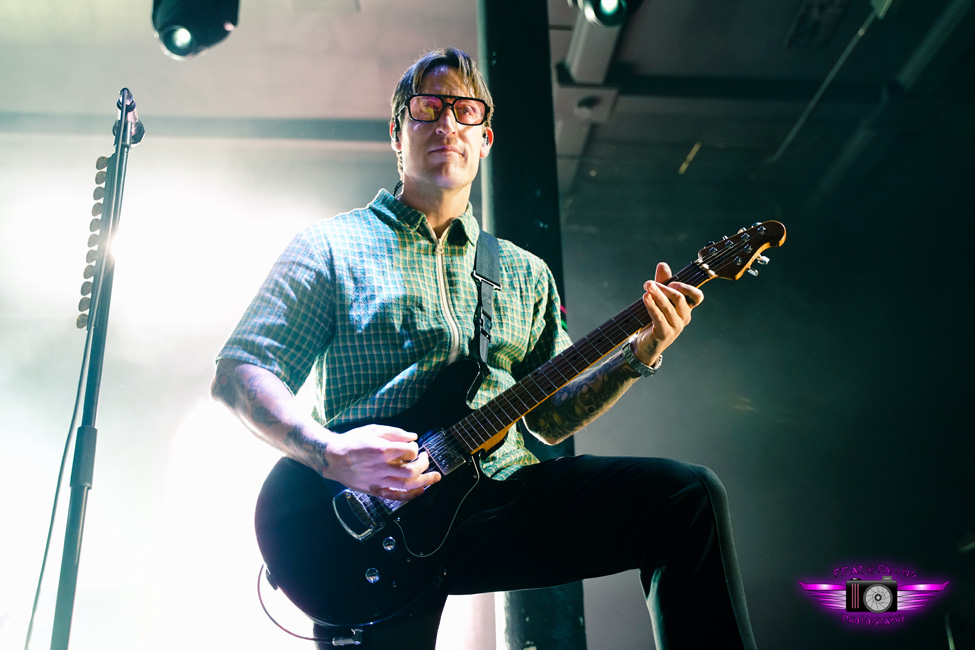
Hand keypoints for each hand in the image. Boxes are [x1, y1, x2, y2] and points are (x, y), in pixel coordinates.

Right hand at [320, 424, 441, 500]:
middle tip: (425, 458)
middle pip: (412, 470)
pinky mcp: (374, 490)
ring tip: (434, 477)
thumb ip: (395, 433)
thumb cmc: (352, 441)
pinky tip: (420, 491)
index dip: (416, 448)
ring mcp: (378, 481)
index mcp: (381, 450)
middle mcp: (381, 467)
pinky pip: (395, 497)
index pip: (410, 451)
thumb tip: (413, 437)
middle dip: (424, 464)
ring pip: (407, 485)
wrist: (332, 457)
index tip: (413, 447)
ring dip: (424, 481)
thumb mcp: (373, 429)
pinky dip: (410, 495)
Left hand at [632, 262, 703, 364]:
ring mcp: (676, 327)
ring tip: (647, 286)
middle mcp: (684, 318)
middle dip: (664, 287)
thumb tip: (663, 264)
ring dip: (657, 295)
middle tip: (649, 283)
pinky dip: (652, 306)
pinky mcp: (664, 334)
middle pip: (679, 298)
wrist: (645, 345)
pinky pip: (659, 317)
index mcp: (686, 309)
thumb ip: (662, 282)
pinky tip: (646, 298)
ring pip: (668, 307)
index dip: (688, 288)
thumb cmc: (654, 320)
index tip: (673, 282)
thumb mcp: (658, 300)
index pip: (697, 297)